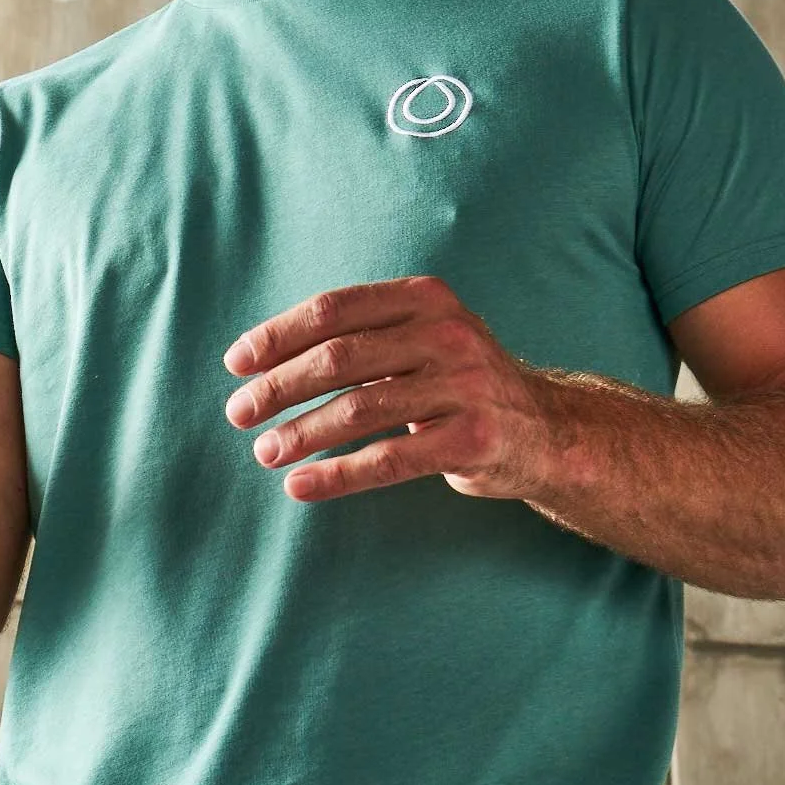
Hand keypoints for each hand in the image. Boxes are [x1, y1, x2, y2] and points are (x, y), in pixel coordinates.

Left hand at [222, 275, 554, 502]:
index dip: (278, 336)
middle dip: (279, 387)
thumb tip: (262, 361)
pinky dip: (338, 475)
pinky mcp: (474, 439)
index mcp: (424, 298)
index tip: (237, 364)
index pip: (334, 310)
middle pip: (339, 358)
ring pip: (359, 409)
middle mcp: (446, 334)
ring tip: (264, 453)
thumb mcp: (422, 337)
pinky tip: (302, 486)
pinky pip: (390, 459)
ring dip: (301, 433)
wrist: (548, 430)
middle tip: (238, 414)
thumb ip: (361, 336)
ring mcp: (464, 386)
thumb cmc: (459, 383)